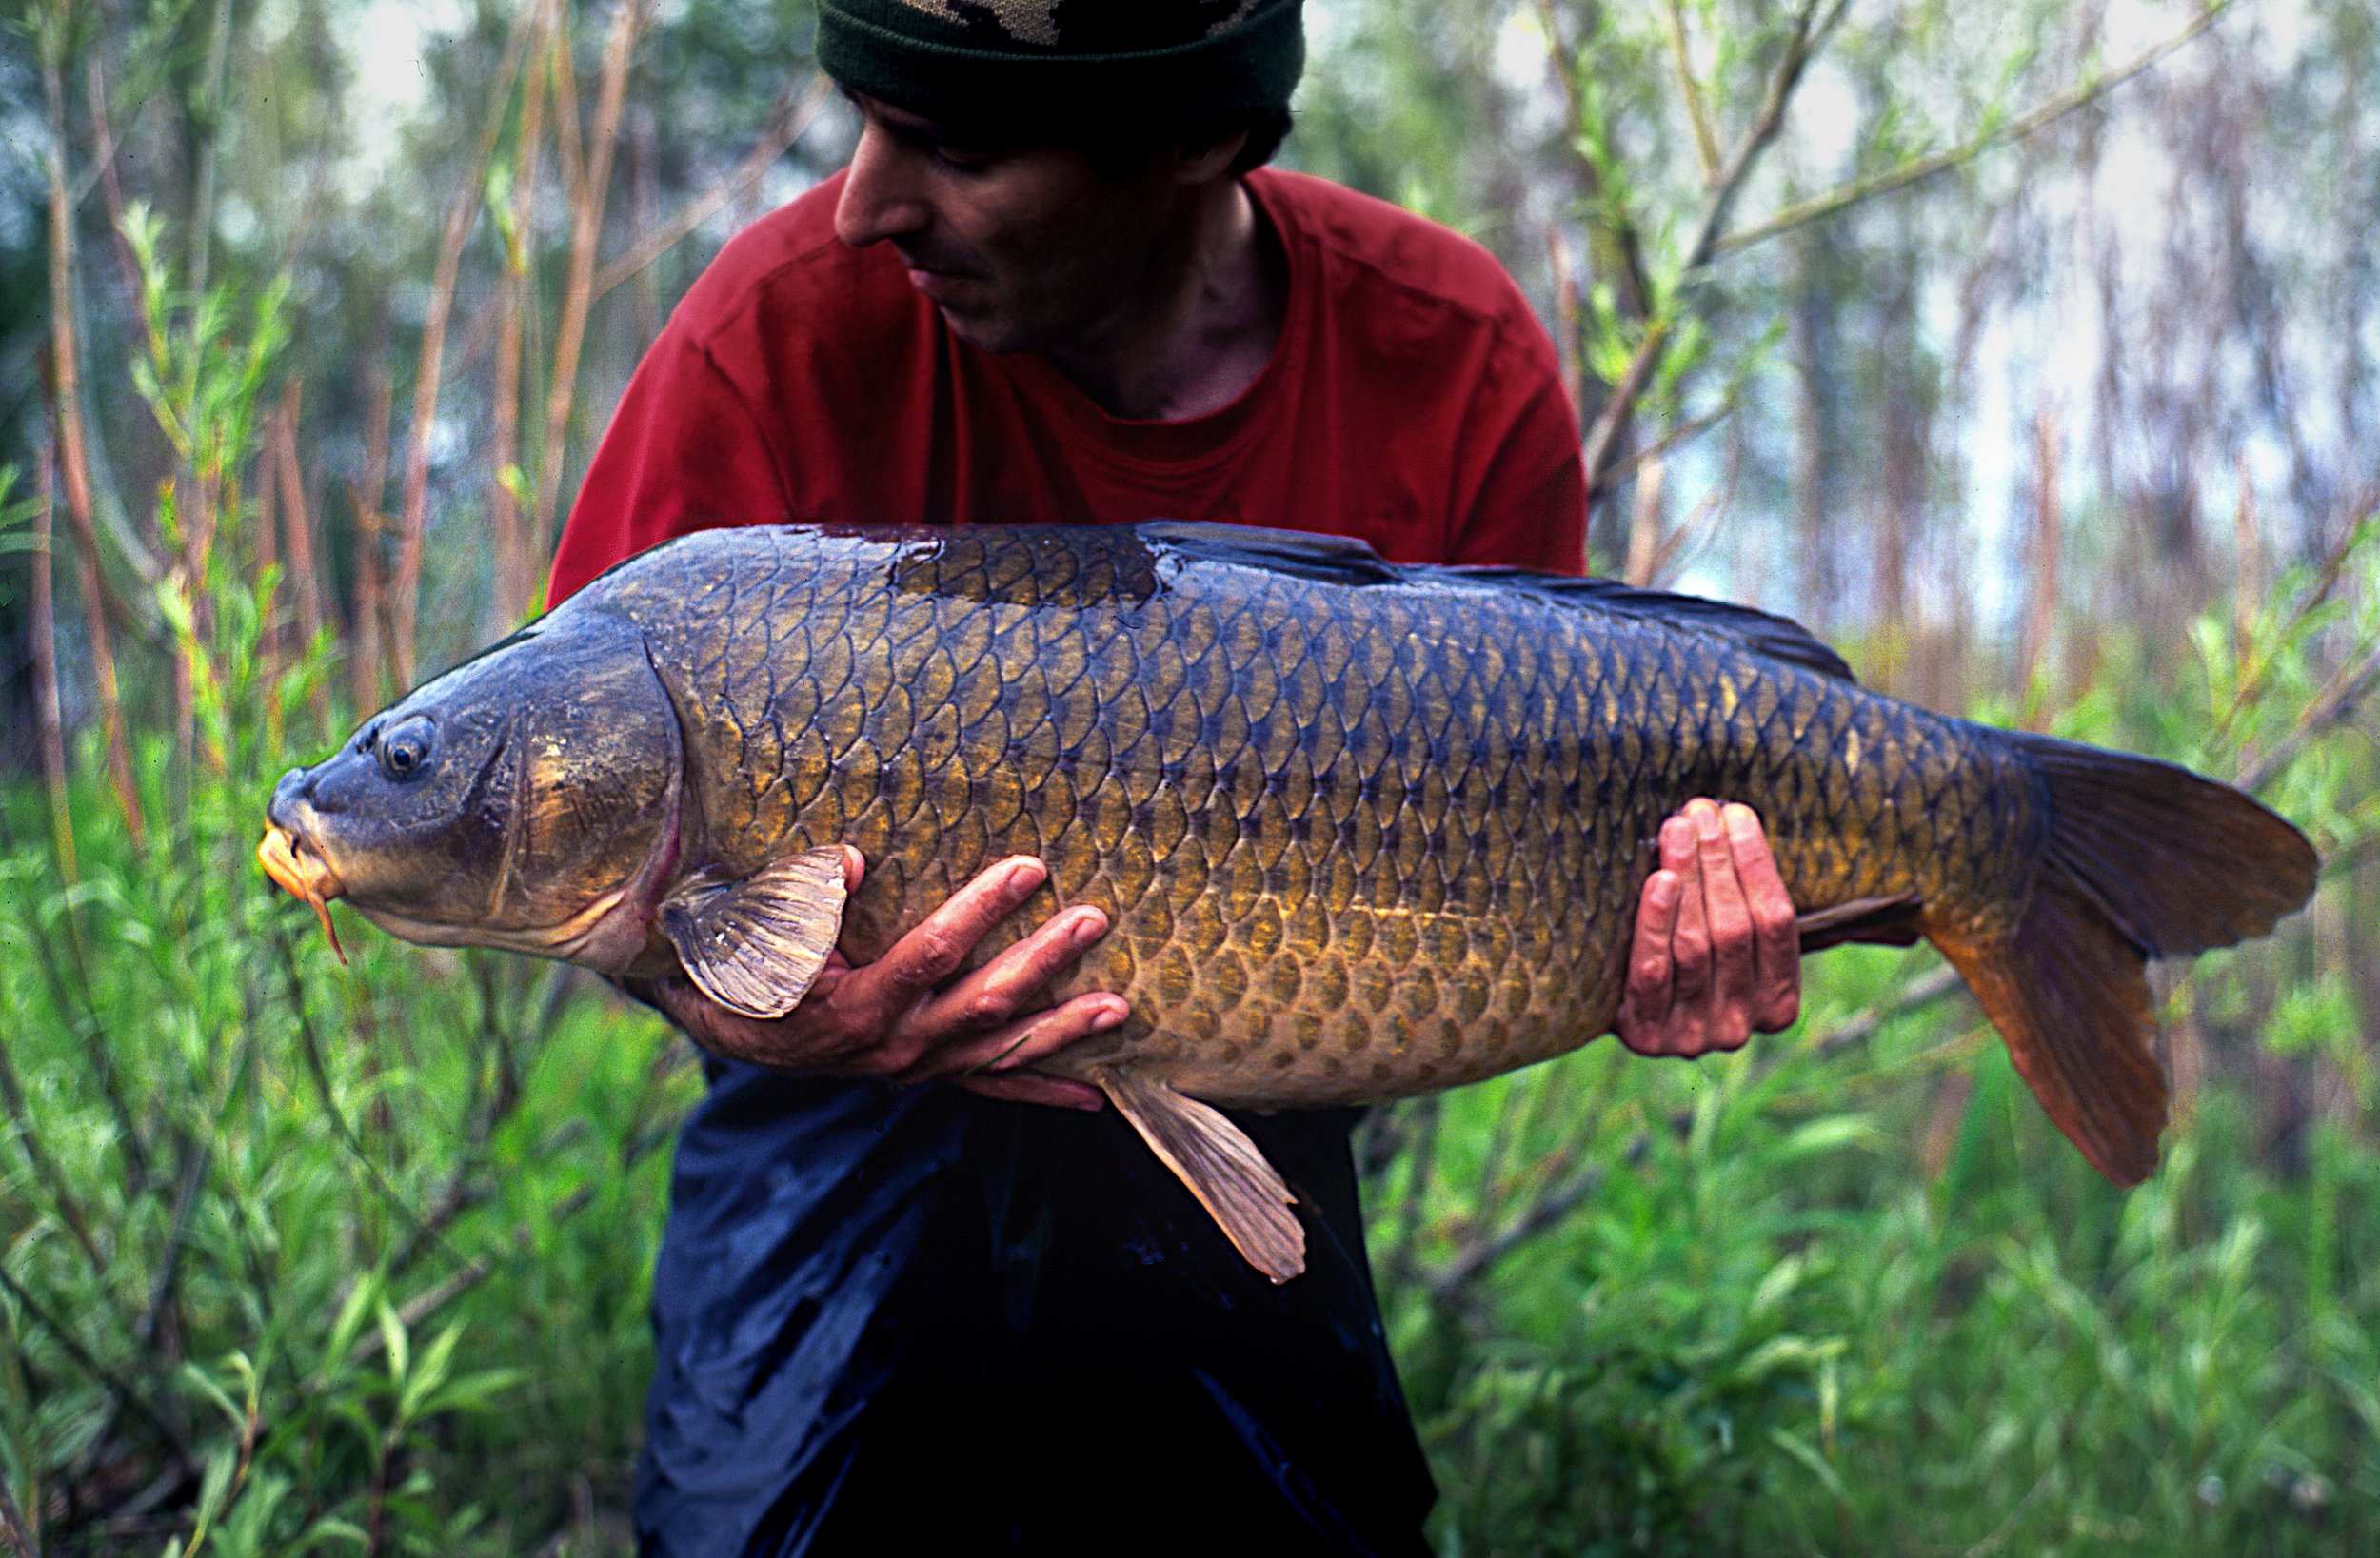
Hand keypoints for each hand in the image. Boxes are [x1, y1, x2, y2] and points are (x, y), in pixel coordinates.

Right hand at [635, 851, 1118, 1108]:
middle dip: (1044, 961)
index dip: (982, 910)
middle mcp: (893, 1045)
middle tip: (1093, 920)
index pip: (933, 952)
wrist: (730, 1022)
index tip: (1029, 868)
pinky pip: (992, 1088)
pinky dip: (1044, 1091)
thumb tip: (853, 861)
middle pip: (984, 1002)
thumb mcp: (760, 923)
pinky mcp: (926, 1075)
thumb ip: (805, 895)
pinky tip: (1096, 1092)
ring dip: (1062, 1031)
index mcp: (856, 1004)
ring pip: (999, 1052)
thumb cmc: (747, 960)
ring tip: (1118, 1008)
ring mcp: (915, 1067)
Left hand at [1612, 798, 1799, 1057]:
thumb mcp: (1720, 939)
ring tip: (1676, 831)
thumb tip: (1727, 816)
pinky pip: (1653, 972)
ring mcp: (1694, 1036)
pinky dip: (1657, 923)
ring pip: (1695, 946)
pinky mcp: (1647, 1036)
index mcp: (1777, 1002)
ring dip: (1688, 880)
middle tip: (1698, 813)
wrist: (1618, 1014)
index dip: (1756, 865)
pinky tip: (1660, 880)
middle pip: (1734, 931)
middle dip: (1717, 863)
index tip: (1736, 814)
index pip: (1777, 923)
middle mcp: (1741, 1025)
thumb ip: (1734, 898)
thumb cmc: (1678, 959)